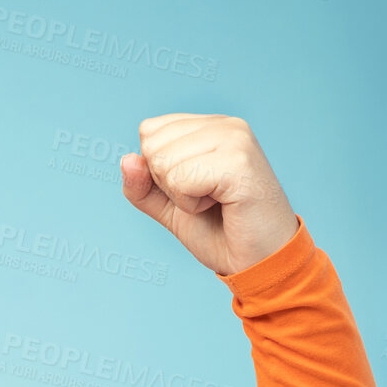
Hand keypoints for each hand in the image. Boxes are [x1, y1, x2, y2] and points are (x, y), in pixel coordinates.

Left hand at [119, 114, 299, 276]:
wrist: (259, 261)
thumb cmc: (219, 230)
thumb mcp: (166, 205)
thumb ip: (140, 184)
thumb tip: (127, 159)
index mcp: (210, 126)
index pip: (149, 131)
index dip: (158, 170)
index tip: (195, 187)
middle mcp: (226, 125)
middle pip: (151, 145)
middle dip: (167, 183)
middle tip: (206, 198)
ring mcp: (236, 139)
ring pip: (162, 162)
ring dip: (180, 196)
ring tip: (215, 201)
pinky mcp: (239, 162)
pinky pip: (180, 180)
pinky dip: (191, 204)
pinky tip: (222, 205)